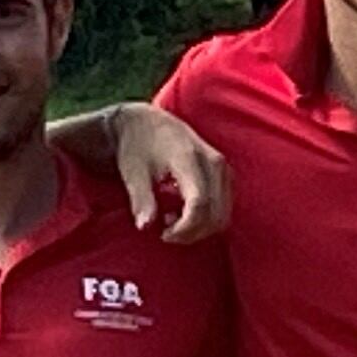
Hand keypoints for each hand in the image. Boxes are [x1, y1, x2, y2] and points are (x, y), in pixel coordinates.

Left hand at [100, 102, 230, 243]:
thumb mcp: (133, 172)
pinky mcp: (224, 172)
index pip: (199, 204)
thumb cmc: (137, 145)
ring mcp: (222, 167)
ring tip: (173, 221)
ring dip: (201, 228)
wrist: (146, 121)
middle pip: (215, 213)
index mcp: (190, 159)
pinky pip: (224, 205)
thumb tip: (144, 226)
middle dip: (192, 233)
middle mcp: (213, 162)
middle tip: (166, 234)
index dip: (185, 228)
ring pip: (223, 213)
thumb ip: (141, 199)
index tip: (164, 235)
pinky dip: (208, 218)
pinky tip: (184, 214)